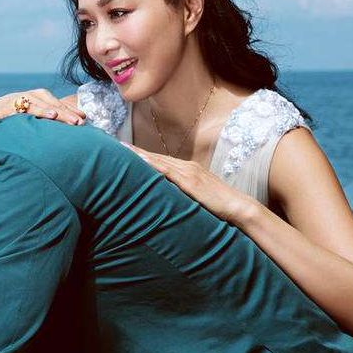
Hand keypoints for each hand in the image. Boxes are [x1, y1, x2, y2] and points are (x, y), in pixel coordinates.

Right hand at [0, 89, 84, 124]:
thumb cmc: (19, 111)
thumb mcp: (36, 112)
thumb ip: (50, 117)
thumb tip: (70, 125)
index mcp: (44, 97)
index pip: (62, 104)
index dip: (73, 111)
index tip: (84, 118)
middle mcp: (37, 96)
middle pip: (57, 105)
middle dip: (70, 114)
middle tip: (81, 122)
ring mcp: (27, 99)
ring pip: (47, 106)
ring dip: (60, 113)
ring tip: (72, 120)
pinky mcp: (16, 105)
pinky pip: (31, 109)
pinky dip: (42, 112)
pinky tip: (51, 115)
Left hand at [121, 142, 256, 223]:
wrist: (237, 207)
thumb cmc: (217, 206)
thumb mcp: (195, 196)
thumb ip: (180, 193)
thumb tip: (165, 198)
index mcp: (186, 170)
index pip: (159, 160)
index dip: (141, 155)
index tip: (123, 150)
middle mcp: (186, 167)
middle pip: (156, 157)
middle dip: (135, 152)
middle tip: (115, 145)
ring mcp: (189, 172)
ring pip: (159, 161)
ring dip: (139, 155)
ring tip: (121, 150)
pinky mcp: (191, 181)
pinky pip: (168, 172)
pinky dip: (153, 165)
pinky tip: (140, 161)